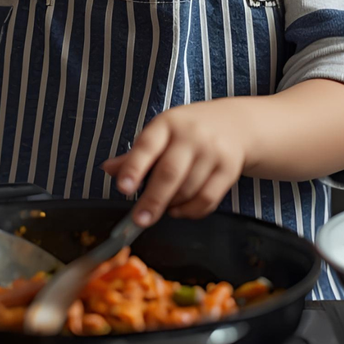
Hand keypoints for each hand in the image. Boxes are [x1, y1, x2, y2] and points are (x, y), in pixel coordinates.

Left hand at [100, 98, 253, 226]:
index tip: (123, 188)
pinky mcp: (229, 170)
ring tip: (162, 206)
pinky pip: (207, 200)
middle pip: (169, 173)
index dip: (133, 167)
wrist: (236, 123)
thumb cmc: (189, 130)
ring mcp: (213, 152)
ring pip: (187, 190)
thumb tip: (107, 170)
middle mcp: (191, 136)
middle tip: (139, 220)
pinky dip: (189, 211)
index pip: (147, 146)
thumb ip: (135, 154)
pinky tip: (178, 209)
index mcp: (168, 124)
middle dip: (152, 200)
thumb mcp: (161, 132)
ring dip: (171, 205)